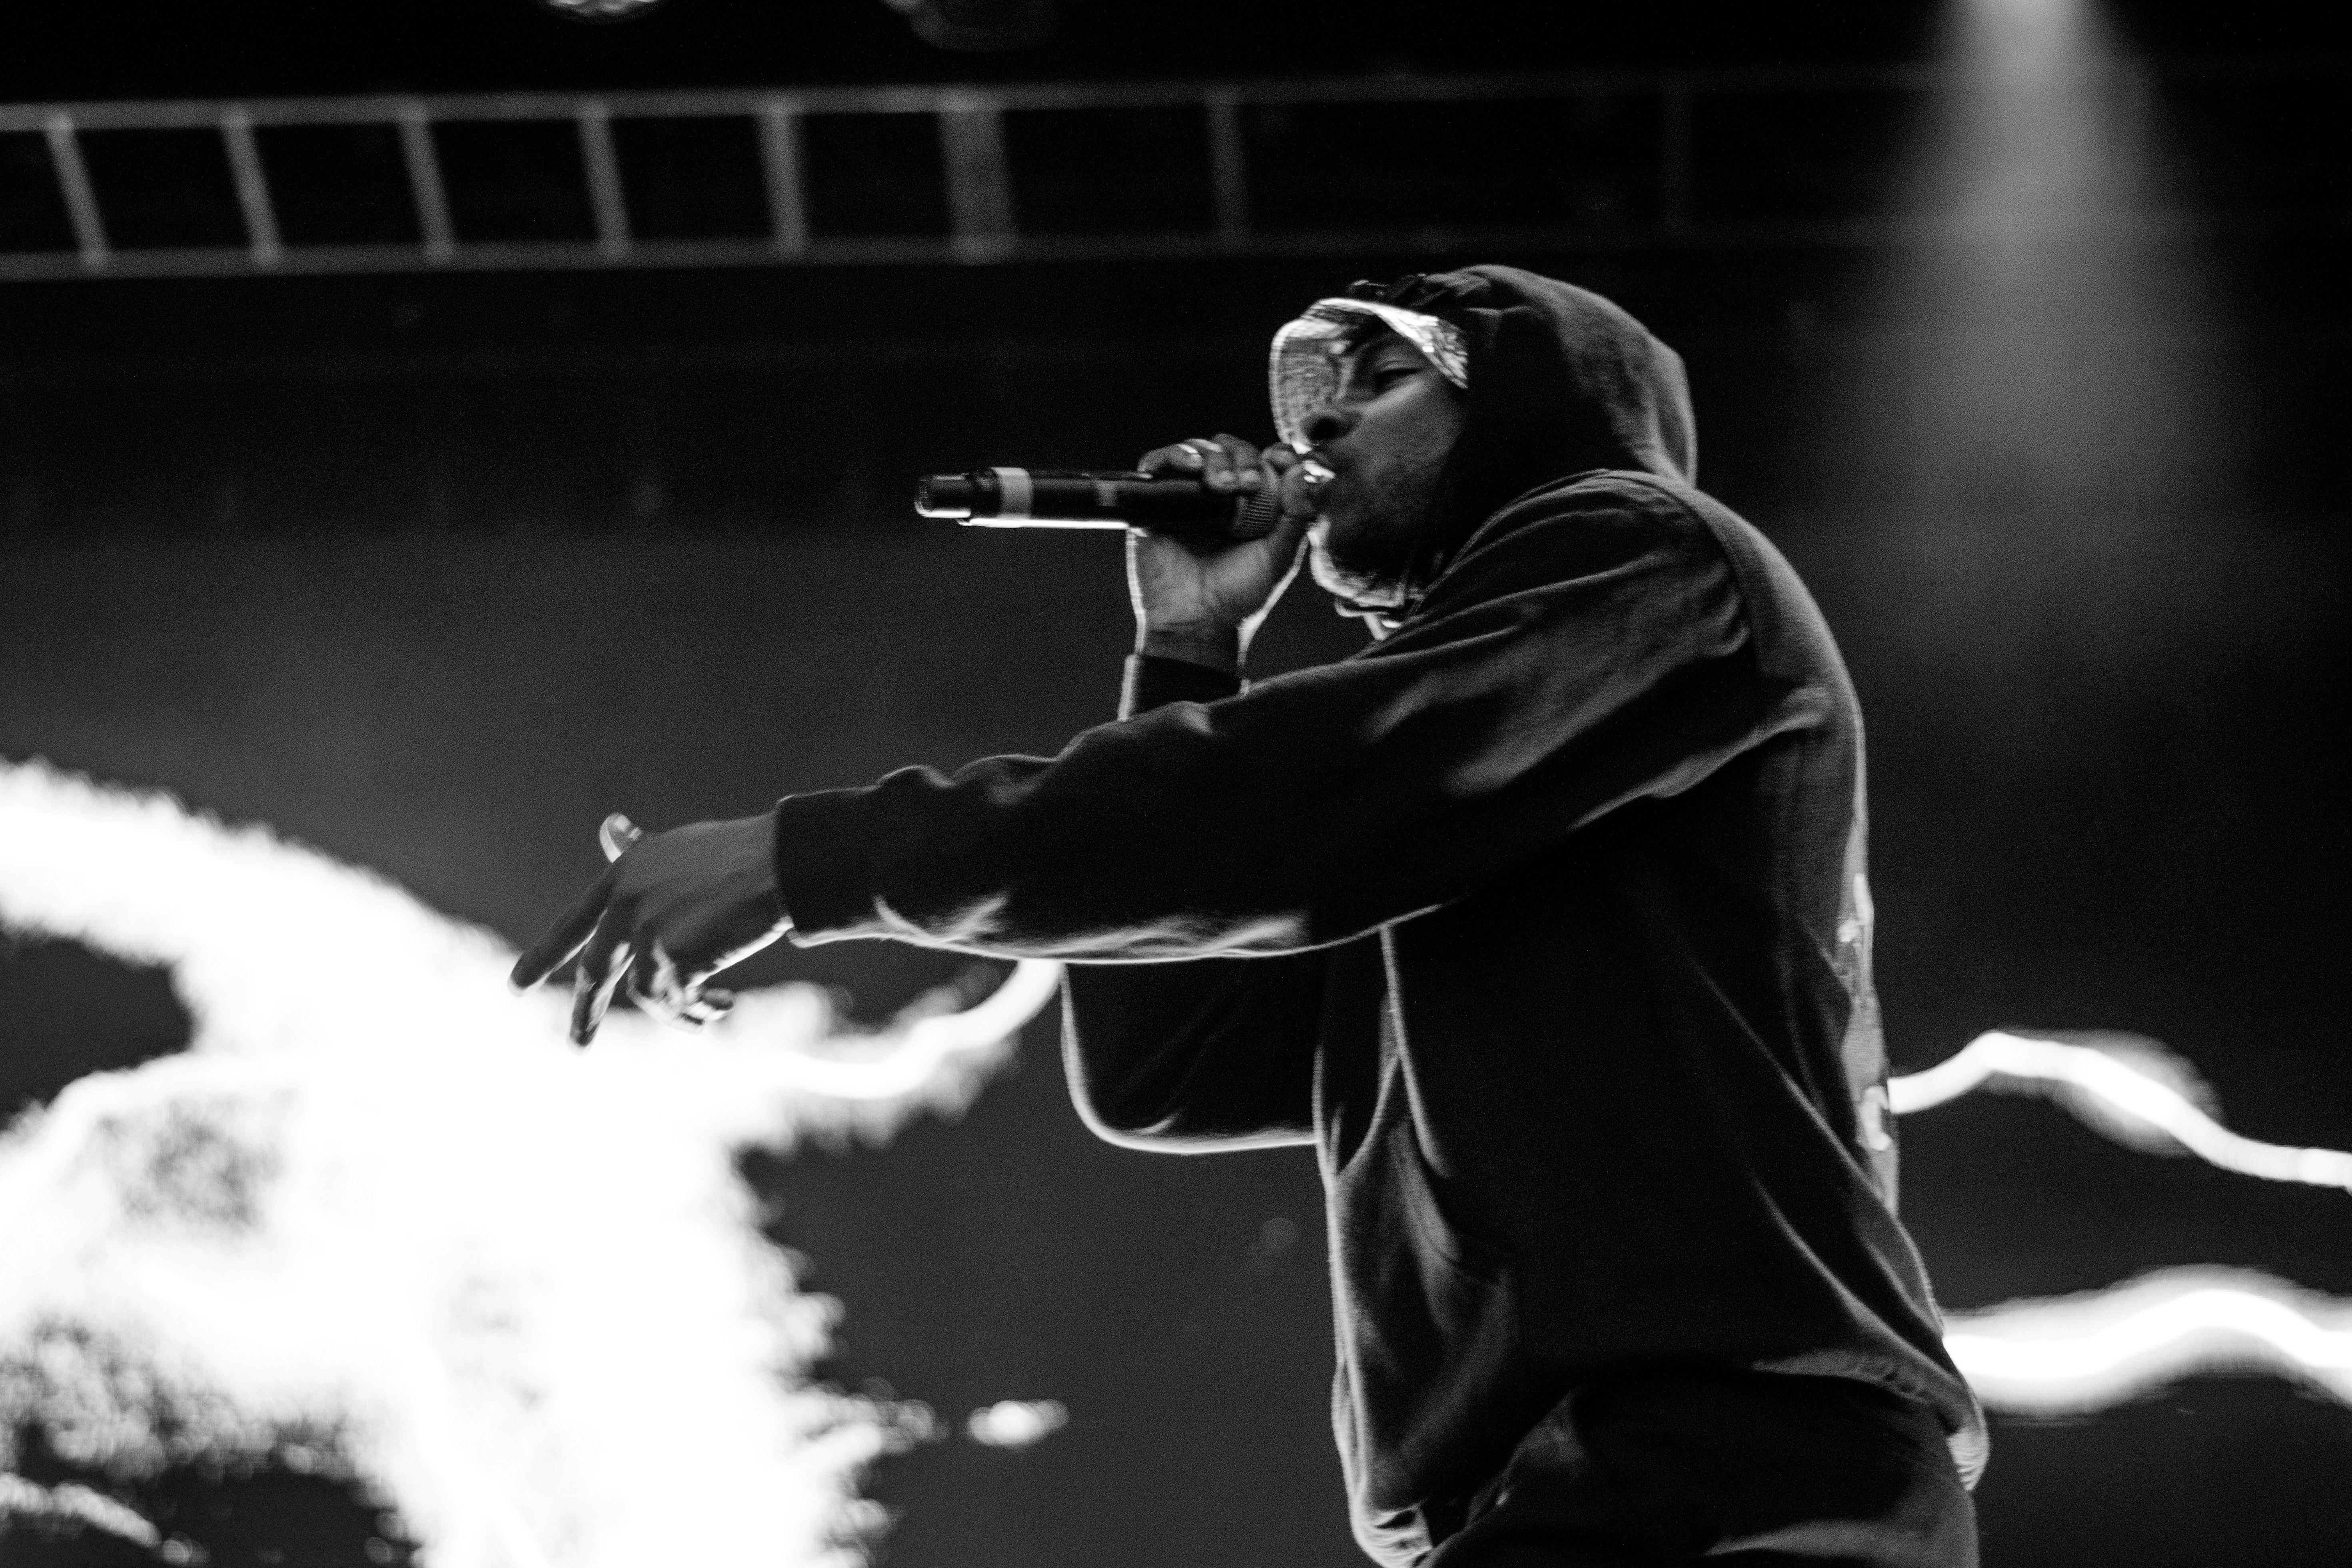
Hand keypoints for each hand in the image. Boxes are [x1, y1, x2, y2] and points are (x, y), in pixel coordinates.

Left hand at [509, 811, 792, 1045]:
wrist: (776, 864)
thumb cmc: (736, 854)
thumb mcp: (674, 848)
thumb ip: (636, 850)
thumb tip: (608, 826)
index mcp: (621, 878)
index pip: (572, 924)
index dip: (543, 957)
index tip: (515, 987)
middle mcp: (625, 905)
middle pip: (596, 969)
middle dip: (586, 1012)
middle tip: (577, 1047)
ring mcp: (646, 932)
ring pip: (645, 992)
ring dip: (678, 1012)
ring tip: (708, 1013)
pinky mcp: (671, 957)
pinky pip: (675, 1003)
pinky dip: (697, 1012)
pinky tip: (721, 1006)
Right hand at [1127, 434, 1318, 674]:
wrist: (1197, 623)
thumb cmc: (1241, 595)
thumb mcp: (1281, 556)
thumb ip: (1297, 513)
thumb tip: (1301, 469)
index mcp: (1252, 503)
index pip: (1262, 458)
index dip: (1274, 453)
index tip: (1281, 460)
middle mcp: (1219, 496)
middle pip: (1229, 448)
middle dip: (1242, 456)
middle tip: (1247, 485)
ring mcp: (1186, 498)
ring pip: (1197, 450)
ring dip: (1213, 457)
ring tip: (1222, 487)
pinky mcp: (1154, 504)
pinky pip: (1157, 464)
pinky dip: (1174, 457)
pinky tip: (1191, 469)